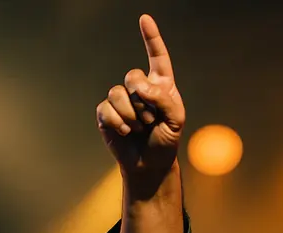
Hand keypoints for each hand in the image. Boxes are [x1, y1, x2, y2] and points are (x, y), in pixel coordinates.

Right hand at [96, 14, 184, 181]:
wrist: (150, 164)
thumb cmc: (166, 141)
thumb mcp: (176, 120)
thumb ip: (164, 99)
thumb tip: (139, 87)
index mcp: (161, 86)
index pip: (157, 58)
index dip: (151, 38)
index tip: (145, 19)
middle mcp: (140, 89)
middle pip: (133, 76)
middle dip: (142, 100)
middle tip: (151, 120)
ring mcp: (121, 100)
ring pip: (118, 93)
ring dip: (131, 115)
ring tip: (140, 128)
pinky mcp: (106, 113)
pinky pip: (106, 108)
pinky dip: (117, 122)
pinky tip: (125, 132)